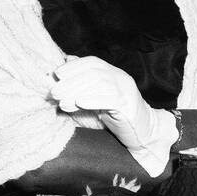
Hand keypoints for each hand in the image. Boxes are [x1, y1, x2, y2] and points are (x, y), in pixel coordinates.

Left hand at [51, 57, 176, 175]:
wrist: (141, 133)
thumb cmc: (114, 116)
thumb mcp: (95, 98)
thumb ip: (81, 85)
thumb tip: (62, 70)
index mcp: (113, 73)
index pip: (92, 62)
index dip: (74, 66)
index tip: (57, 74)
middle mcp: (121, 78)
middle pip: (94, 73)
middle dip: (71, 82)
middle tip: (55, 93)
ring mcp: (127, 91)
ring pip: (101, 84)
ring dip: (78, 92)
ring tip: (63, 103)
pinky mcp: (129, 106)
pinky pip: (111, 99)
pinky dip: (93, 100)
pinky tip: (79, 104)